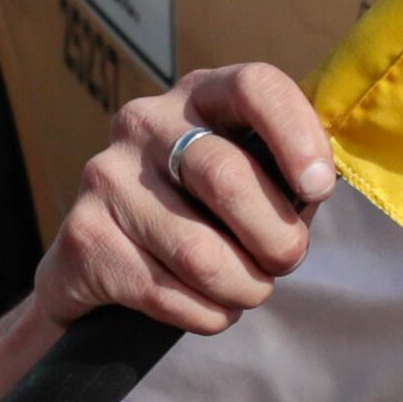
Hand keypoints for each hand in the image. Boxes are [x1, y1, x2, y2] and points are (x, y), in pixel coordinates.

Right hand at [30, 63, 338, 335]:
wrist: (103, 261)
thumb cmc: (205, 213)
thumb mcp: (252, 177)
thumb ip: (288, 176)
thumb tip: (315, 189)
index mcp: (201, 95)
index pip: (254, 87)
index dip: (296, 136)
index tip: (319, 189)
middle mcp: (146, 122)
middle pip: (227, 178)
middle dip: (276, 239)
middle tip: (286, 260)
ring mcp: (106, 176)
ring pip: (199, 253)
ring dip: (244, 288)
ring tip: (247, 290)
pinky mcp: (83, 235)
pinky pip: (165, 293)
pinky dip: (206, 314)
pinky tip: (208, 308)